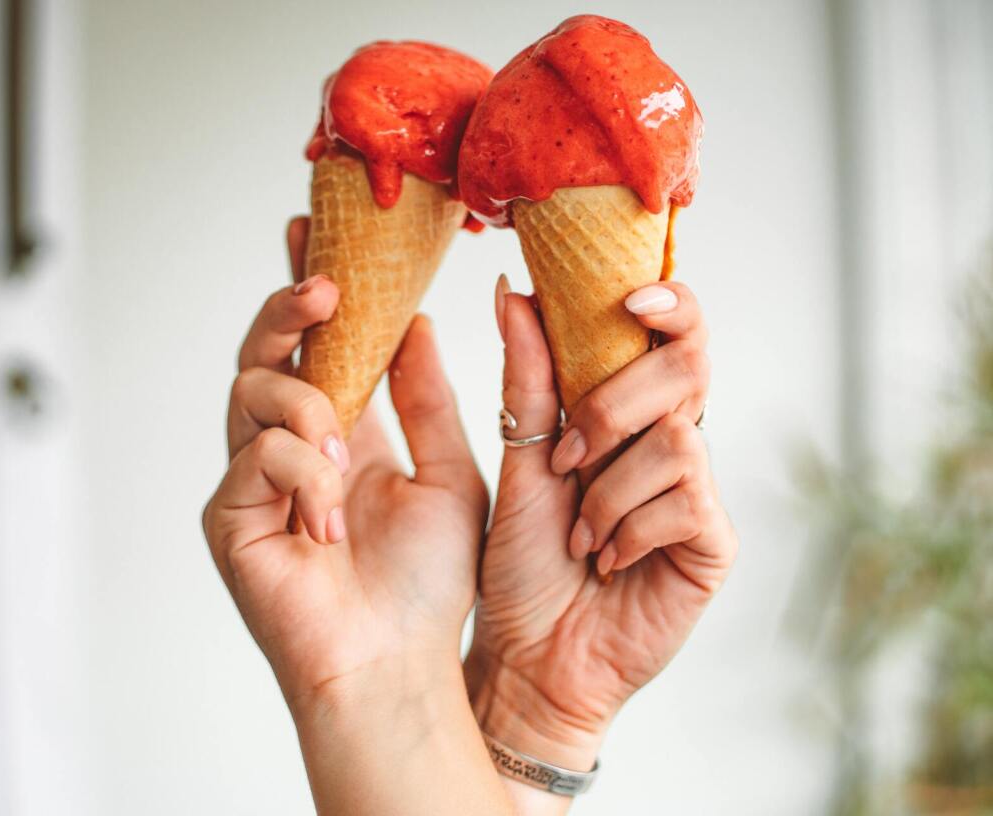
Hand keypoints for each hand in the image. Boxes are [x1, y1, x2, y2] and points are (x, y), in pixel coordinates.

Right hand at [203, 218, 508, 814]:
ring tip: (346, 445)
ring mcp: (253, 480)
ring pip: (251, 390)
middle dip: (290, 311)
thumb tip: (415, 322)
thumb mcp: (448, 473)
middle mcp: (290, 447)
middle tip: (324, 290)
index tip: (309, 232)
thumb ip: (426, 399)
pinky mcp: (228, 517)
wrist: (397, 664)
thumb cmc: (426, 584)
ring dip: (306, 403)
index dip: (306, 288)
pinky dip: (300, 473)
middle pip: (266, 351)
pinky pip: (254, 458)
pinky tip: (329, 518)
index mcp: (341, 431)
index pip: (316, 343)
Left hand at [465, 277, 737, 806]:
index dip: (670, 303)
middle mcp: (672, 441)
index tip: (632, 298)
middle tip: (566, 460)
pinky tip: (605, 559)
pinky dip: (630, 528)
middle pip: (687, 369)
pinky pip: (687, 501)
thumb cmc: (522, 558)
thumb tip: (513, 293)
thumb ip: (527, 378)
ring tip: (578, 532)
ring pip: (677, 439)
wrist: (529, 651)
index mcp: (629, 410)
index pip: (673, 335)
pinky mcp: (713, 545)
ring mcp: (698, 492)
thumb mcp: (520, 458)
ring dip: (608, 488)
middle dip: (613, 406)